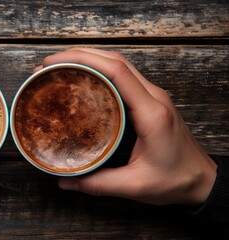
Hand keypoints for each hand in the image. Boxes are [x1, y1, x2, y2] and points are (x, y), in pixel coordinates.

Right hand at [40, 48, 216, 205]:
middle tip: (48, 65)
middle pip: (115, 60)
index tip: (54, 63)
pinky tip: (82, 79)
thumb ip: (98, 183)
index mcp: (151, 112)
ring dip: (89, 59)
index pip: (117, 71)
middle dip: (79, 55)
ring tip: (60, 67)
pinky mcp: (149, 100)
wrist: (203, 180)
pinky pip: (122, 76)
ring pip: (119, 64)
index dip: (83, 60)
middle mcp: (153, 97)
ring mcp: (153, 96)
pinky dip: (99, 70)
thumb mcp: (135, 186)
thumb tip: (64, 181)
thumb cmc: (176, 180)